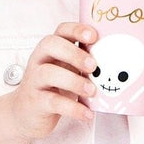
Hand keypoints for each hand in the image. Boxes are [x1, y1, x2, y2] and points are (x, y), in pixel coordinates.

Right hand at [0, 23, 98, 140]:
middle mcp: (39, 61)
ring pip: (49, 73)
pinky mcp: (35, 102)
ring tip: (92, 91)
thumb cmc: (53, 88)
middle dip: (74, 53)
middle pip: (50, 45)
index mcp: (51, 50)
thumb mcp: (67, 70)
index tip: (94, 36)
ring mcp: (35, 81)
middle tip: (93, 66)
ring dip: (74, 81)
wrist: (26, 114)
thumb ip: (83, 62)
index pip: (61, 30)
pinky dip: (73, 108)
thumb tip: (116, 59)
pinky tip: (87, 114)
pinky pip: (53, 102)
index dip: (76, 29)